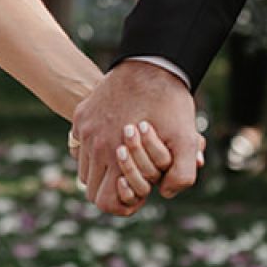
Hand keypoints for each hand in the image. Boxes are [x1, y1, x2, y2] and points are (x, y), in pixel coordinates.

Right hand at [71, 61, 202, 214]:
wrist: (152, 62)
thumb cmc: (170, 102)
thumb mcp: (186, 139)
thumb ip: (182, 174)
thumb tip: (164, 192)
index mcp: (116, 155)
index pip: (103, 201)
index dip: (121, 203)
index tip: (139, 193)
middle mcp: (93, 145)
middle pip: (91, 188)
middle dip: (112, 188)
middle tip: (135, 176)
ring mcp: (84, 129)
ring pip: (84, 168)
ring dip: (101, 170)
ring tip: (125, 159)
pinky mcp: (81, 115)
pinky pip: (79, 145)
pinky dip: (93, 151)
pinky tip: (115, 140)